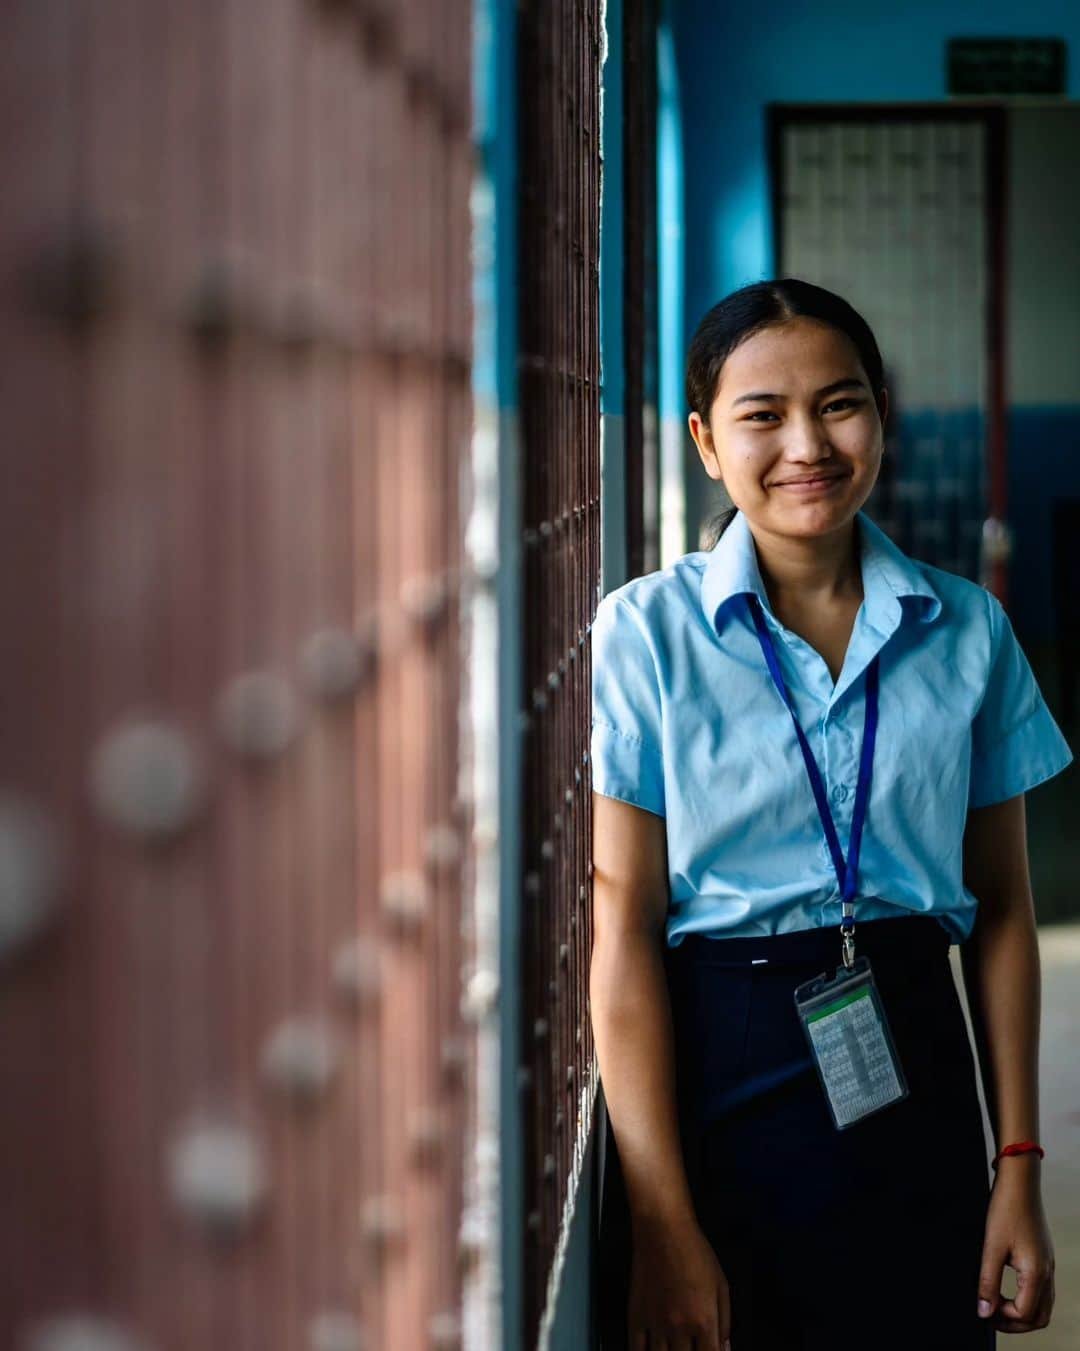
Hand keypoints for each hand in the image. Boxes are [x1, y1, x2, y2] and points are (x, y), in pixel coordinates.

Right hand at [628, 1211, 730, 1350]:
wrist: (663, 1230)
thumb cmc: (695, 1252)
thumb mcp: (721, 1284)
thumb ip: (725, 1321)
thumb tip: (724, 1347)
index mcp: (704, 1321)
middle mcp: (679, 1328)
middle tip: (690, 1347)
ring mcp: (655, 1324)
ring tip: (673, 1348)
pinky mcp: (635, 1316)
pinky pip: (636, 1349)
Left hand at [977, 1160, 1054, 1332]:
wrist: (1020, 1182)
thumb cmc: (1007, 1208)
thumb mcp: (991, 1246)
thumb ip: (987, 1282)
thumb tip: (984, 1311)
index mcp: (1036, 1273)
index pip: (1024, 1314)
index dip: (1002, 1317)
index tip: (983, 1308)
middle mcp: (1047, 1272)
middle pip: (1039, 1317)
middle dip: (1015, 1324)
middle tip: (990, 1316)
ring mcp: (1047, 1265)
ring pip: (1043, 1305)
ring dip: (1021, 1313)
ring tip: (996, 1305)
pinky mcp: (1043, 1257)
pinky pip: (1042, 1290)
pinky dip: (1026, 1299)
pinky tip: (1007, 1290)